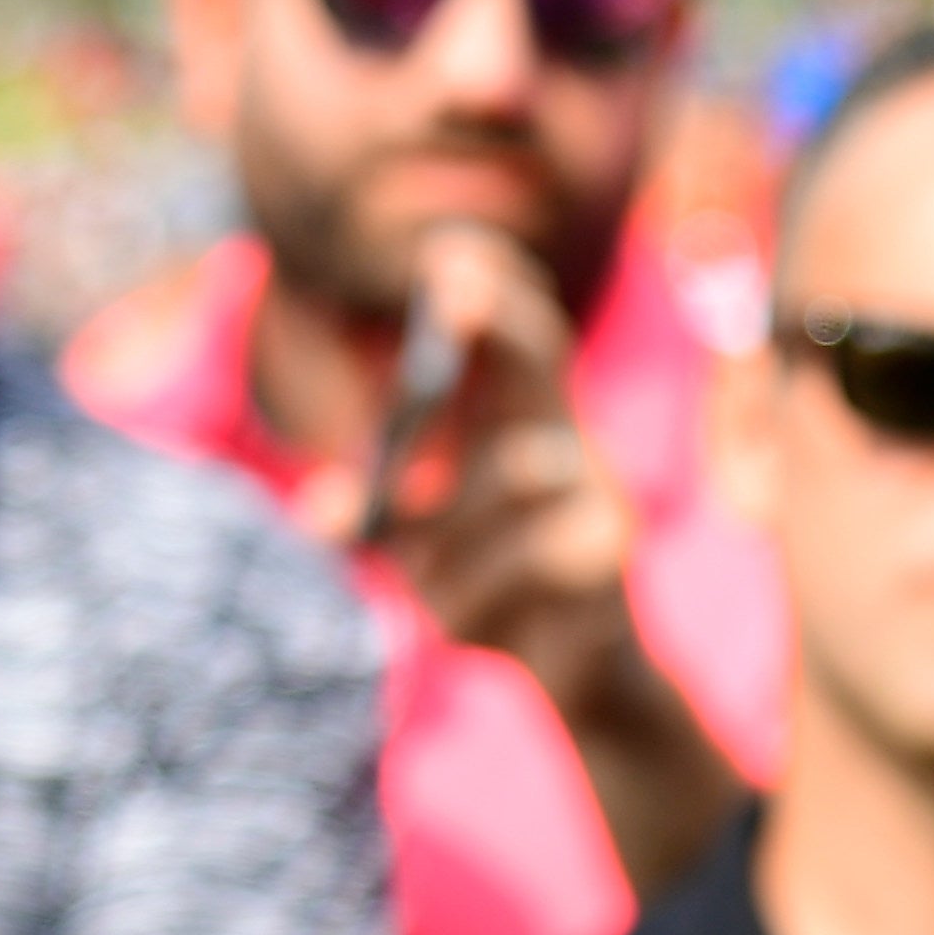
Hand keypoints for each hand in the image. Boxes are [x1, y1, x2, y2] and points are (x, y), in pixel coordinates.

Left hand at [355, 226, 640, 704]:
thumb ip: (374, 519)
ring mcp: (602, 498)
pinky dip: (473, 592)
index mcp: (525, 428)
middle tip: (450, 288)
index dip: (492, 289)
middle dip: (496, 319)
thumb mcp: (419, 548)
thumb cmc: (492, 595)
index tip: (443, 251)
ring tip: (419, 581)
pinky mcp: (613, 560)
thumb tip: (319, 513)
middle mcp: (572, 446)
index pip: (518, 337)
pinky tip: (465, 629)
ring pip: (513, 470)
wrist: (576, 684)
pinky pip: (528, 553)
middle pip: (542, 358)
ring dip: (445, 527)